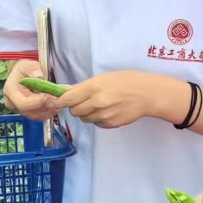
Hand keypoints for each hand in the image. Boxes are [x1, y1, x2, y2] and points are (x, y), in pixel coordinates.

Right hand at [1, 59, 59, 120]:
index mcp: (10, 91)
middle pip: (30, 112)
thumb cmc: (25, 69)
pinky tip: (56, 104)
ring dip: (49, 110)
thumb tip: (39, 76)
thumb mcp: (27, 65)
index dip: (36, 102)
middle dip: (45, 106)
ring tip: (58, 100)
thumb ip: (32, 70)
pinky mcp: (28, 112)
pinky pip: (39, 116)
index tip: (48, 96)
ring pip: (36, 116)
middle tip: (57, 98)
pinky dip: (49, 111)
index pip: (22, 103)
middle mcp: (13, 103)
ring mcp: (20, 109)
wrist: (23, 74)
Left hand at [60, 70, 182, 128]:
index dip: (60, 102)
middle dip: (76, 107)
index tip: (56, 103)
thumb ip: (84, 87)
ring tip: (99, 105)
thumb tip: (64, 91)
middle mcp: (96, 102)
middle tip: (84, 101)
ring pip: (84, 118)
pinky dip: (98, 119)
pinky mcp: (110, 124)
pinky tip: (108, 111)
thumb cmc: (126, 81)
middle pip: (74, 111)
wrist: (147, 94)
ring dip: (87, 113)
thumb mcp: (103, 78)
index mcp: (93, 87)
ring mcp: (103, 115)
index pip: (68, 98)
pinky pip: (96, 123)